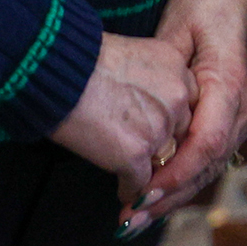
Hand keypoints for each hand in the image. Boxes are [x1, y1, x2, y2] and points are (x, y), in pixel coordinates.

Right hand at [50, 31, 194, 226]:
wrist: (60, 73)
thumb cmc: (82, 60)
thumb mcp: (133, 55)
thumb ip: (151, 77)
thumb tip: (142, 98)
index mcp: (178, 69)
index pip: (186, 104)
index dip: (171, 120)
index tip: (157, 130)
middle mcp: (176, 99)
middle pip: (180, 134)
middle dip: (164, 146)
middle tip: (146, 155)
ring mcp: (159, 128)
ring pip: (163, 160)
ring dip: (149, 170)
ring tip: (137, 179)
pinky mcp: (136, 155)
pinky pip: (140, 182)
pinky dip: (130, 189)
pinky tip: (123, 191)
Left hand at [131, 0, 246, 227]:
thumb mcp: (180, 24)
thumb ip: (167, 71)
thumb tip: (149, 116)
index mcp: (234, 78)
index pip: (206, 142)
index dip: (174, 175)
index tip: (140, 195)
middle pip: (210, 163)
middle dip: (169, 196)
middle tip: (128, 221)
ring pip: (216, 163)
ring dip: (178, 193)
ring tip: (138, 216)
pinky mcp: (245, 112)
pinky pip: (218, 152)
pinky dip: (190, 175)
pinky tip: (163, 192)